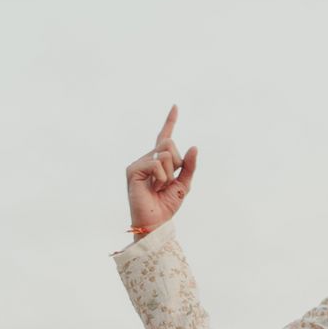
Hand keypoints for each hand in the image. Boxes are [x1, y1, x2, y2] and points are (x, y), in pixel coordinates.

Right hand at [125, 105, 197, 236]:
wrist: (157, 222)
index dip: (170, 121)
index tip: (175, 106)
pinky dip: (161, 178)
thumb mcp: (184, 184)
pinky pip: (156, 164)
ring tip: (159, 187)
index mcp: (159, 160)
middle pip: (170, 143)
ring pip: (165, 154)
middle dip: (177, 163)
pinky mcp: (133, 169)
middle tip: (168, 181)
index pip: (165, 137)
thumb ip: (189, 166)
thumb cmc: (167, 204)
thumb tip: (194, 146)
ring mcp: (139, 162)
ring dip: (169, 174)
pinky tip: (153, 188)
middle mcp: (148, 157)